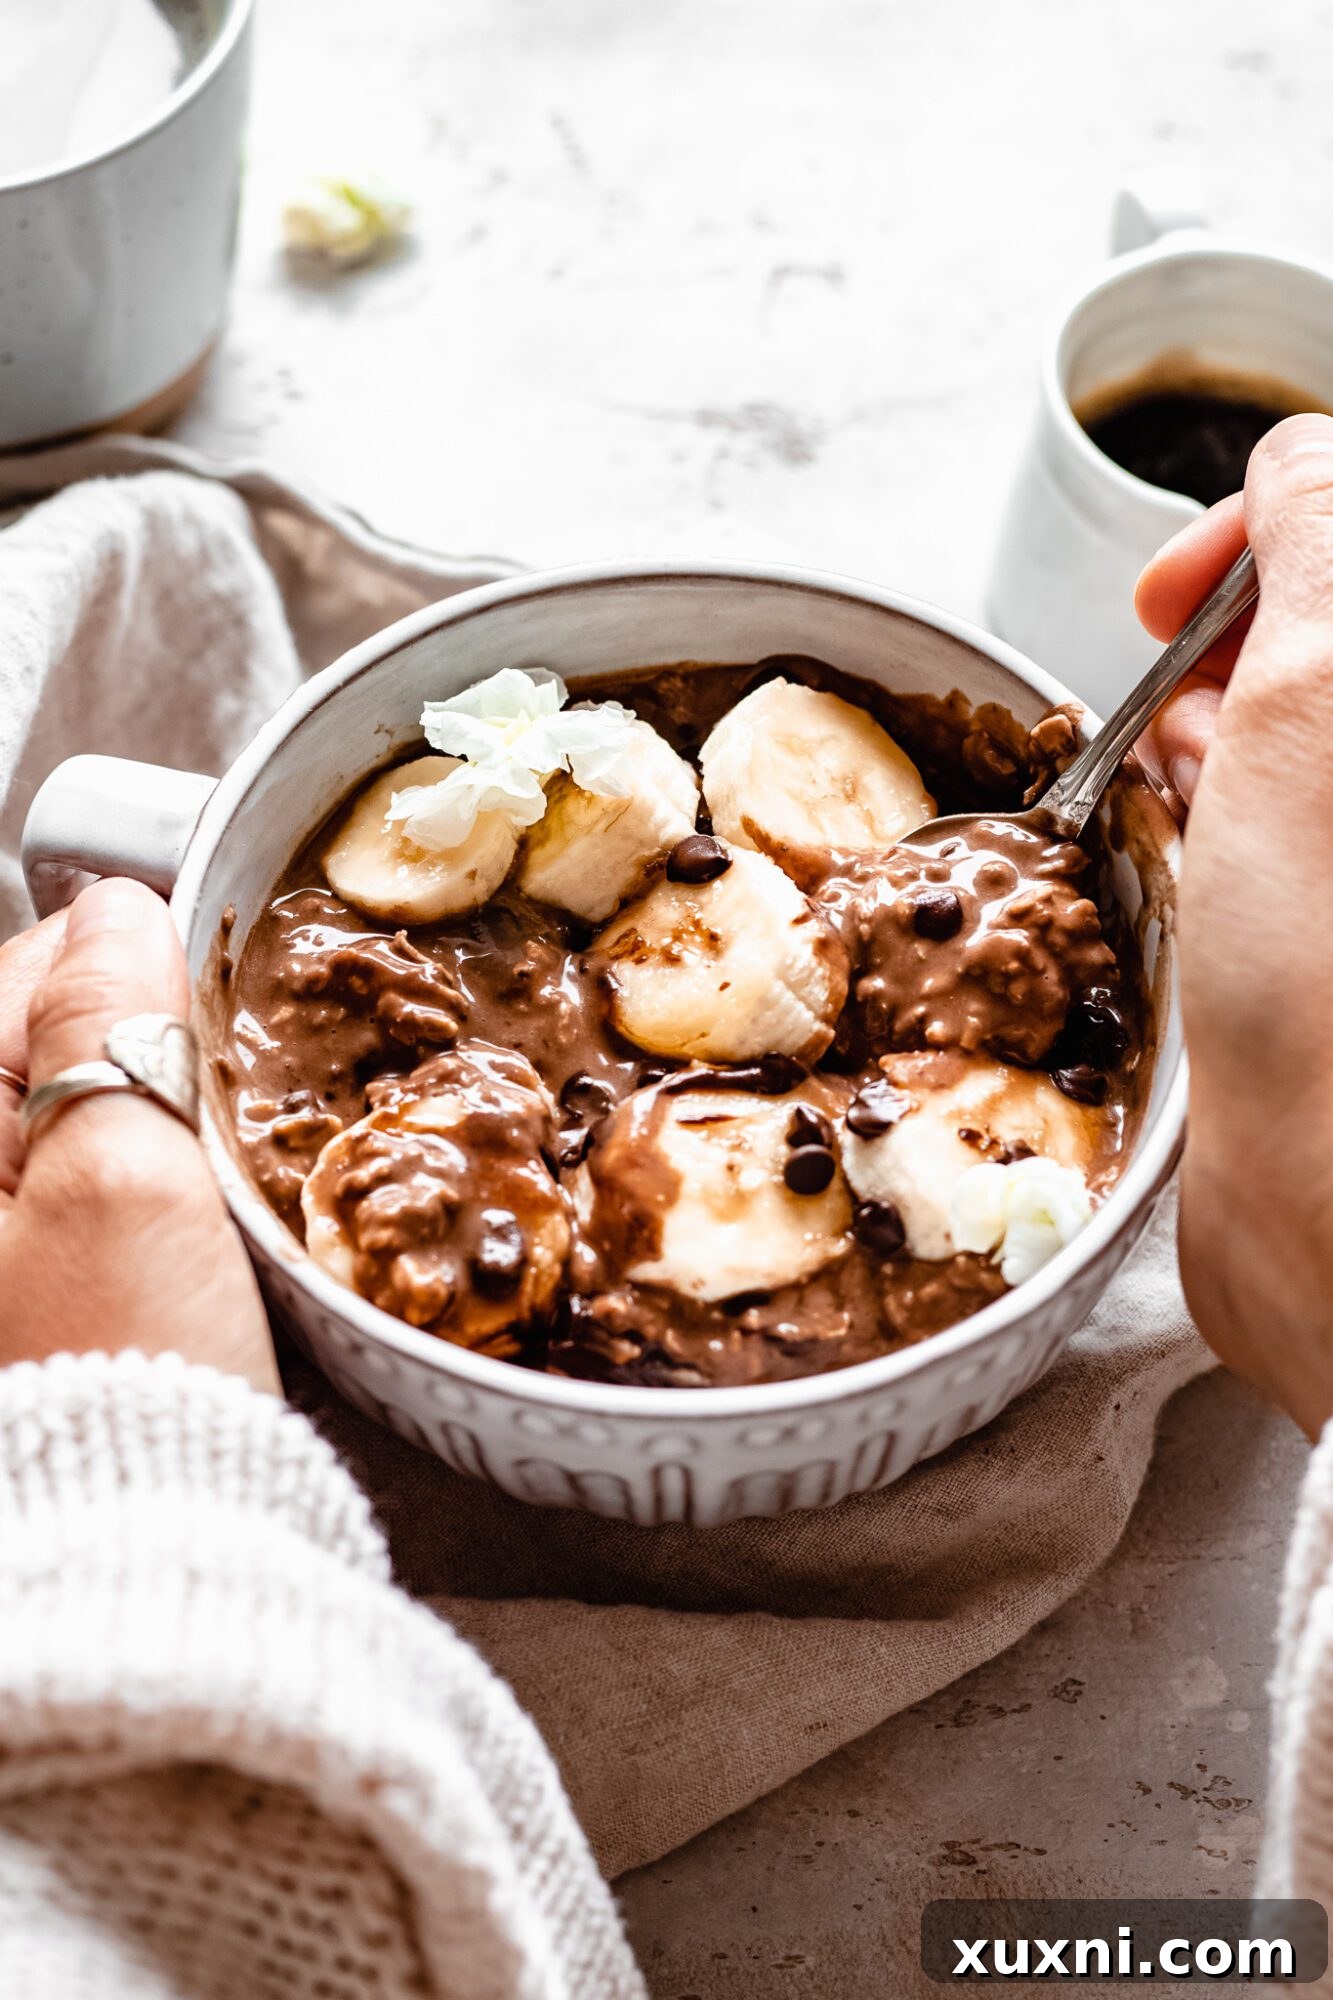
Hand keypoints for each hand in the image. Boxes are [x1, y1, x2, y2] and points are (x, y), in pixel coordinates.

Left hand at [0, 878, 276, 1391]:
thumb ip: (107, 1015)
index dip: (149, 991)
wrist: (132, 1550)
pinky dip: (132, 1190)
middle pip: (49, 1034)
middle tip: (194, 1168)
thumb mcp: (123, 1175)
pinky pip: (76, 1177)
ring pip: (72, 1106)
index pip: (40, 962)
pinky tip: (163, 1253)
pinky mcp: (24, 1270)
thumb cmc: (121, 1383)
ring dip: (144, 1132)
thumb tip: (119, 908)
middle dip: (141, 1066)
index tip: (213, 1063)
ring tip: (184, 1223)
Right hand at [1137, 414, 1332, 1435]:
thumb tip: (1299, 455)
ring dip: (1225, 718)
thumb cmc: (1331, 980)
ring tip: (1178, 771)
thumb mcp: (1323, 691)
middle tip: (1180, 679)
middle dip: (1249, 632)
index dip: (1279, 533)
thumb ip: (1322, 529)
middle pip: (1325, 638)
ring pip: (1297, 724)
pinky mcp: (1332, 925)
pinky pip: (1276, 809)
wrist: (1328, 1210)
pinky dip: (1224, 798)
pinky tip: (1188, 832)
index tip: (1195, 594)